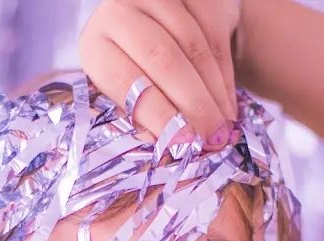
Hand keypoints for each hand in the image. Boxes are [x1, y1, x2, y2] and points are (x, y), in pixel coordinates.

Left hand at [78, 0, 240, 150]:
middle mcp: (119, 11)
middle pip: (163, 59)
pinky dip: (224, 74)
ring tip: (224, 124)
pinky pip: (213, 35)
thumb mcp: (127, 93)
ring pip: (194, 46)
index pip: (125, 81)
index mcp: (96, 46)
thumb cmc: (135, 69)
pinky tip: (227, 103)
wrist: (151, 24)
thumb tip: (174, 145)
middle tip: (213, 138)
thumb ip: (144, 117)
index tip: (184, 142)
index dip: (158, 114)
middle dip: (194, 105)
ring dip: (213, 92)